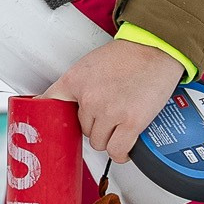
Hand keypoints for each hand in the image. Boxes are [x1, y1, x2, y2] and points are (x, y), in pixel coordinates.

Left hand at [44, 38, 184, 162]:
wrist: (154, 49)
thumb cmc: (128, 55)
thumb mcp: (90, 64)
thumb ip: (78, 85)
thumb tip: (71, 103)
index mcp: (75, 80)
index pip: (49, 104)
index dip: (52, 117)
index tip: (53, 125)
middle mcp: (89, 98)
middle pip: (81, 128)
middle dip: (94, 126)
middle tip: (107, 117)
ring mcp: (109, 112)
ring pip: (98, 142)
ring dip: (108, 138)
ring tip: (118, 128)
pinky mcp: (130, 123)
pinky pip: (116, 151)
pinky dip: (120, 154)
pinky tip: (124, 148)